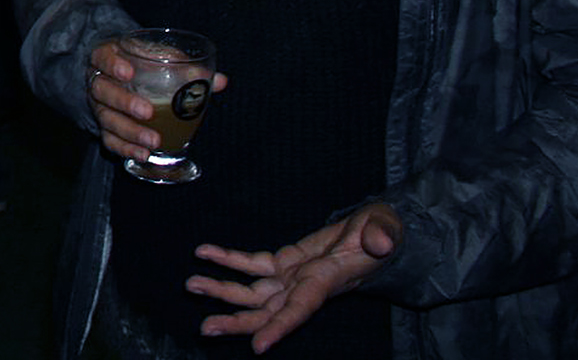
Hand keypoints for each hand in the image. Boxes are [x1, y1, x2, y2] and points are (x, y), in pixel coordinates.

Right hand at [82, 37, 228, 160]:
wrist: (123, 76)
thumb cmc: (144, 64)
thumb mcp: (160, 58)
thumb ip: (186, 68)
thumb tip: (221, 82)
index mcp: (108, 57)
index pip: (102, 57)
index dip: (112, 65)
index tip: (129, 72)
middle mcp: (99, 81)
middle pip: (102, 91)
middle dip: (124, 102)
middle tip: (148, 112)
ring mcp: (99, 106)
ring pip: (106, 119)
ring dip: (130, 131)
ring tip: (154, 141)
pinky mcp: (105, 127)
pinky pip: (109, 139)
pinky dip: (125, 148)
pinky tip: (144, 154)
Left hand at [186, 203, 402, 351]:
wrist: (374, 232)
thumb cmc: (381, 232)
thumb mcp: (385, 229)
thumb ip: (382, 236)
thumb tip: (381, 242)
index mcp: (325, 283)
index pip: (300, 310)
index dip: (279, 329)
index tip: (257, 347)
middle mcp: (303, 287)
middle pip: (266, 312)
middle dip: (237, 322)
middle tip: (205, 329)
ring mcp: (291, 277)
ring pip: (253, 292)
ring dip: (222, 290)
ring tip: (191, 286)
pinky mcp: (284, 261)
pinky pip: (251, 263)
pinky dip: (227, 258)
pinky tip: (203, 252)